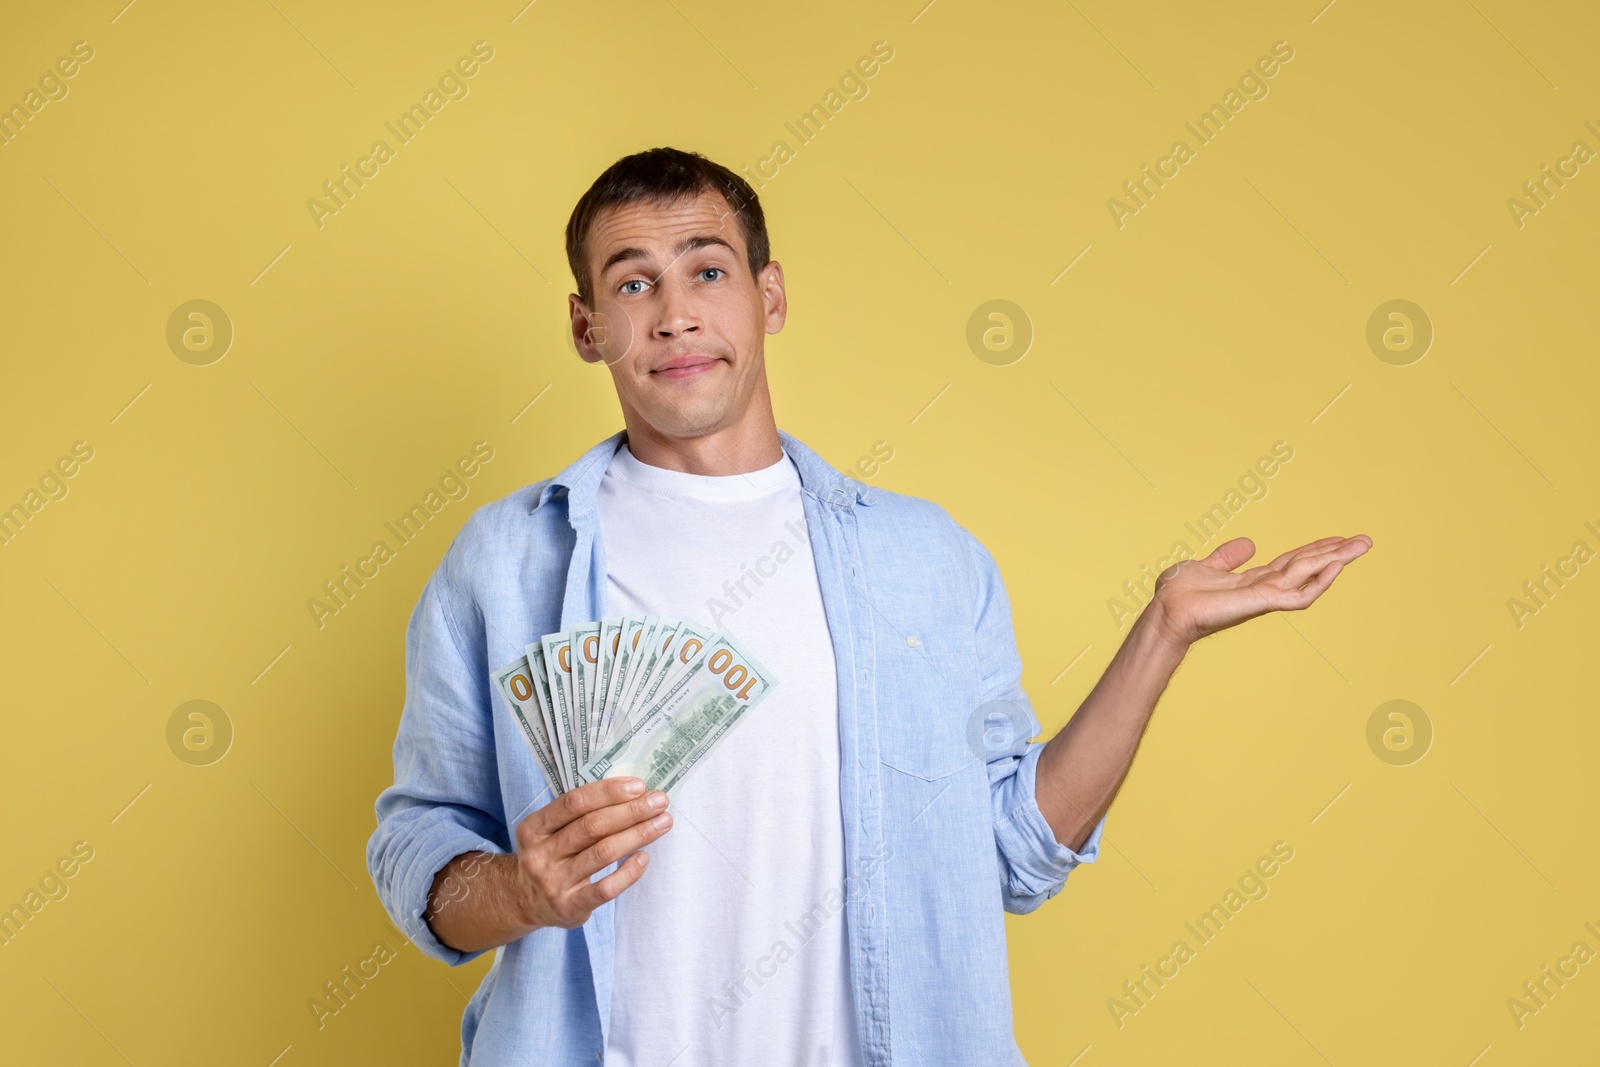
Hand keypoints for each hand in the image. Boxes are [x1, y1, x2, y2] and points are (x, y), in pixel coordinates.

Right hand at [512, 777, 671, 929]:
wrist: (524, 902)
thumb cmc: (551, 856)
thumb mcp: (551, 831)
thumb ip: (582, 813)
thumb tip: (632, 793)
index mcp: (534, 828)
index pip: (574, 803)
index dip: (608, 792)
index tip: (639, 785)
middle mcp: (541, 854)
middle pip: (592, 826)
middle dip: (631, 811)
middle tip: (659, 801)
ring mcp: (554, 882)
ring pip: (603, 852)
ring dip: (638, 835)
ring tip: (662, 823)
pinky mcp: (569, 907)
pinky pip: (605, 889)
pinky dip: (628, 872)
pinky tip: (644, 858)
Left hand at [1146, 534, 1372, 647]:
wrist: (1166, 611)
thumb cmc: (1179, 595)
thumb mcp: (1205, 566)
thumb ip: (1227, 557)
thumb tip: (1248, 544)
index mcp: (1253, 580)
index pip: (1292, 562)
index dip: (1315, 550)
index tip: (1338, 538)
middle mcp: (1264, 589)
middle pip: (1308, 567)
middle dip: (1336, 553)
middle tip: (1365, 540)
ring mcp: (1265, 597)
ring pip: (1309, 576)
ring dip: (1336, 560)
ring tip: (1361, 546)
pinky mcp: (1262, 603)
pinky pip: (1298, 594)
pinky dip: (1318, 581)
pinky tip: (1335, 566)